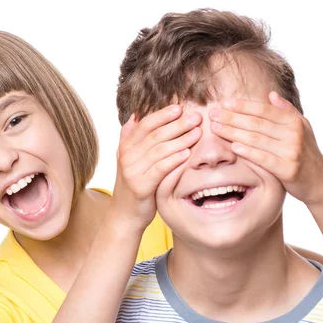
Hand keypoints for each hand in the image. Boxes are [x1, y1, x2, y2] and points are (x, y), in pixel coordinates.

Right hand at [111, 105, 201, 231]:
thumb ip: (130, 138)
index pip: (145, 124)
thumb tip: (134, 116)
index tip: (180, 108)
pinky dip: (174, 160)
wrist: (125, 215)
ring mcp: (132, 171)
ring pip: (160, 150)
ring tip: (197, 133)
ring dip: (181, 140)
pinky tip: (188, 154)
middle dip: (177, 125)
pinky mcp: (140, 186)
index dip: (162, 115)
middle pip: (155, 135)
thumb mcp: (130, 160)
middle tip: (196, 117)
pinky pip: (160, 169)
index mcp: (126, 147)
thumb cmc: (134, 186)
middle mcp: (126, 157)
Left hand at [209, 92, 322, 206]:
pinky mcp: (288, 169)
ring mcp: (292, 152)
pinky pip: (264, 159)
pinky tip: (233, 146)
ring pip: (257, 139)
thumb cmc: (306, 153)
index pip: (264, 110)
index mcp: (294, 121)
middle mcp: (294, 134)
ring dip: (233, 132)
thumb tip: (271, 94)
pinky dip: (248, 152)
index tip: (225, 103)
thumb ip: (286, 111)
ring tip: (216, 128)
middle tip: (213, 114)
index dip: (243, 106)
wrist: (320, 181)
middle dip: (232, 117)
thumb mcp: (302, 128)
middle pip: (256, 123)